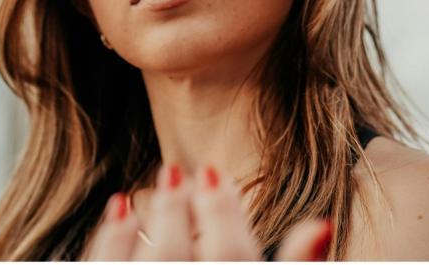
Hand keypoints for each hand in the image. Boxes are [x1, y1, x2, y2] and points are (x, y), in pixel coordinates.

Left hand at [85, 164, 332, 260]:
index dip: (223, 213)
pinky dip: (107, 248)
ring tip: (138, 195)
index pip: (231, 259)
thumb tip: (321, 223)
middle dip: (173, 210)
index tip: (213, 175)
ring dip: (132, 229)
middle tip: (174, 172)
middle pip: (174, 259)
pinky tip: (117, 221)